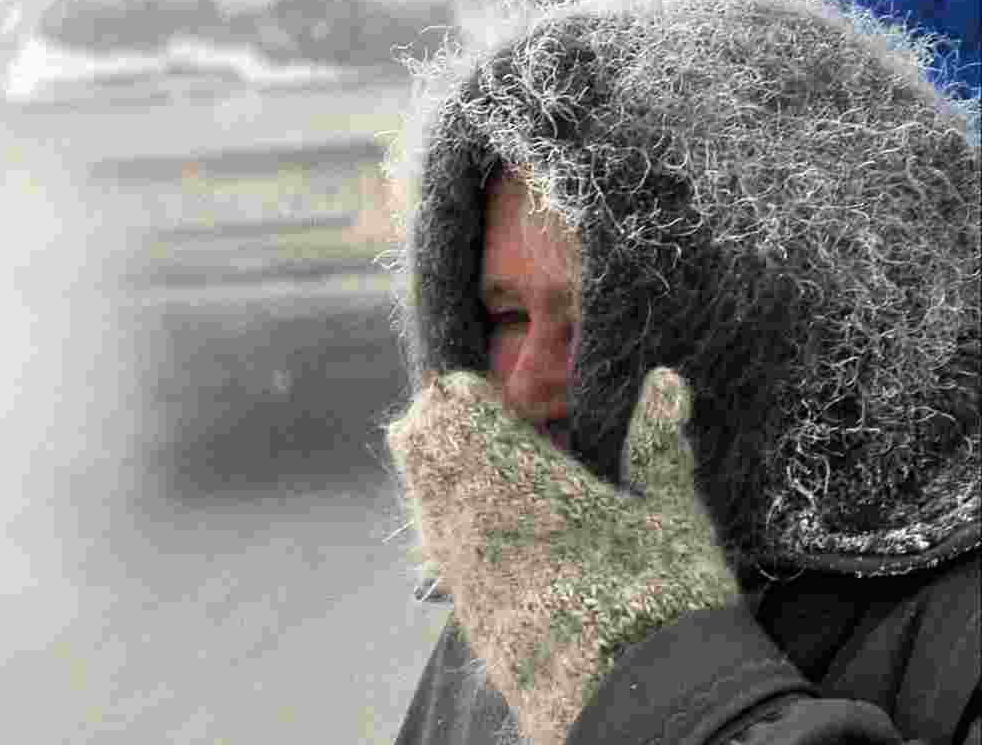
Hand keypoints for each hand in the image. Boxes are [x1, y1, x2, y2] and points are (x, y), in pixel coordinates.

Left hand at [387, 370, 736, 744]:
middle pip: (418, 442)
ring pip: (419, 492)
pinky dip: (452, 517)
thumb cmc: (663, 603)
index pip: (455, 408)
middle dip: (446, 421)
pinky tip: (500, 528)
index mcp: (521, 482)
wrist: (640, 710)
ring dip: (446, 467)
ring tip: (501, 469)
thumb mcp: (673, 517)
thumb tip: (666, 381)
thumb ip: (659, 444)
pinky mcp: (464, 610)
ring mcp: (460, 569)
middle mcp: (472, 520)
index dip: (472, 389)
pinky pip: (435, 542)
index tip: (507, 392)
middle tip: (496, 422)